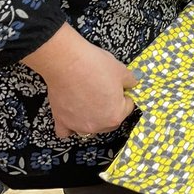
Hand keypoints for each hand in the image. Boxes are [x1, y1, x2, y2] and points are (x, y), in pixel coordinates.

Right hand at [23, 24, 136, 138]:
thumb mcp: (121, 70)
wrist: (66, 62)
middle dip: (111, 108)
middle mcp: (97, 125)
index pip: (128, 108)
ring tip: (89, 101)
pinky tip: (72, 114)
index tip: (119, 86)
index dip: (125, 95)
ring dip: (93, 119)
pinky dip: (70, 125)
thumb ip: (130, 81)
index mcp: (115, 115)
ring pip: (90, 128)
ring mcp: (77, 125)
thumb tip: (132, 83)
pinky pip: (67, 131)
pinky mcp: (61, 121)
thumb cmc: (95, 66)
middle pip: (110, 120)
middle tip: (105, 91)